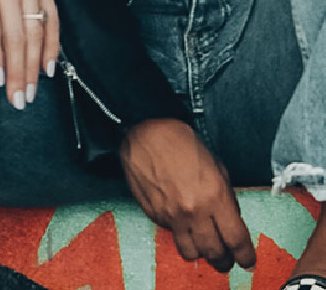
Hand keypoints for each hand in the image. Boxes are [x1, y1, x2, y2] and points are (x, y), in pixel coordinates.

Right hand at [120, 119, 254, 271]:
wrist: (144, 132)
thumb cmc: (181, 143)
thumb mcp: (216, 166)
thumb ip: (226, 198)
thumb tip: (230, 221)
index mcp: (214, 196)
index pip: (236, 240)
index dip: (245, 256)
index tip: (247, 261)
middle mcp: (193, 210)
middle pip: (214, 253)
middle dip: (224, 261)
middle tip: (226, 259)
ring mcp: (171, 214)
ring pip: (190, 253)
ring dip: (200, 253)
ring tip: (203, 248)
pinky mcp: (153, 213)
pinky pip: (171, 234)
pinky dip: (179, 234)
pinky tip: (182, 223)